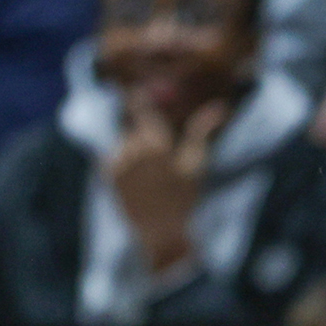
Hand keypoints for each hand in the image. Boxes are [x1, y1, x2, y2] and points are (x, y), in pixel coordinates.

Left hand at [105, 95, 228, 274]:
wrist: (161, 234)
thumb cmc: (184, 198)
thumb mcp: (196, 163)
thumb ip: (201, 131)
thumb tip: (219, 107)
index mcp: (156, 143)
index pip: (141, 108)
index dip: (137, 98)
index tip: (134, 91)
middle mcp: (134, 149)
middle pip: (135, 127)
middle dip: (145, 135)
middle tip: (159, 160)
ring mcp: (118, 161)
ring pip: (125, 141)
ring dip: (134, 150)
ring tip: (150, 176)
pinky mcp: (107, 173)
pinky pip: (114, 156)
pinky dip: (123, 163)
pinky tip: (137, 182)